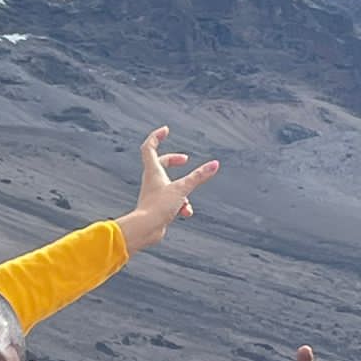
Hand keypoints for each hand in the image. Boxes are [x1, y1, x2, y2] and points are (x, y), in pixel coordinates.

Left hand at [116, 127, 219, 253]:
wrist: (145, 230)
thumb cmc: (158, 207)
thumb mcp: (183, 189)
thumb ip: (199, 176)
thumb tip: (215, 164)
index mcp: (153, 171)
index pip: (149, 147)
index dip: (156, 137)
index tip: (166, 130)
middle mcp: (151, 181)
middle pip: (160, 163)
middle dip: (173, 160)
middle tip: (185, 159)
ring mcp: (154, 193)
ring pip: (171, 185)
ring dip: (183, 191)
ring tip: (186, 201)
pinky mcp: (157, 206)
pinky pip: (173, 201)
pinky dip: (181, 205)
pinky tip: (185, 213)